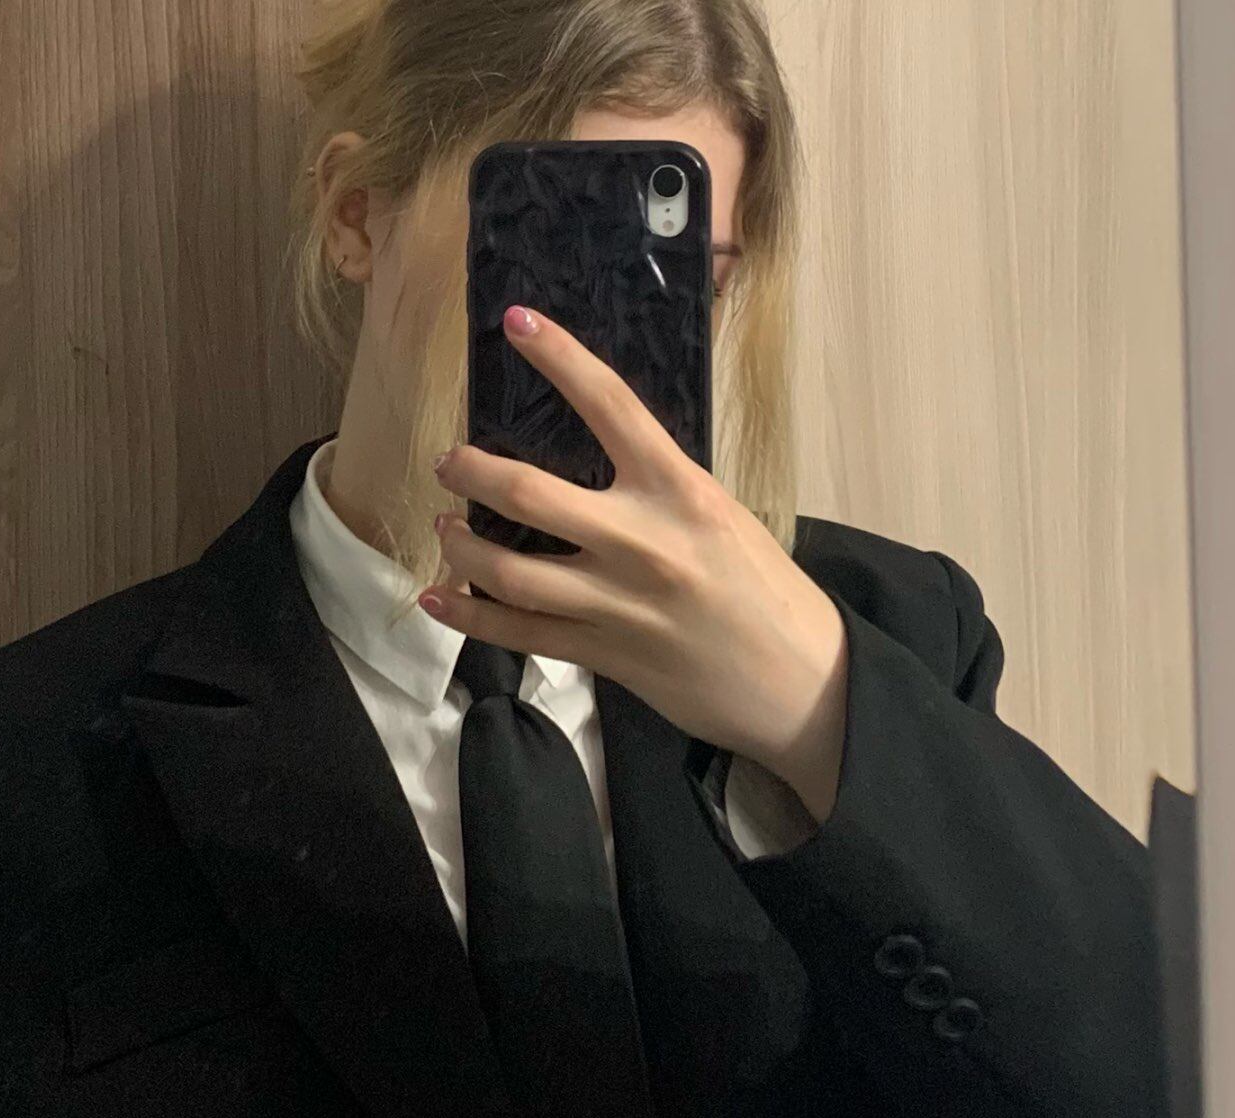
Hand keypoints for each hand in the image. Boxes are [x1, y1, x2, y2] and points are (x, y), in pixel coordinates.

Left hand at [421, 303, 851, 823]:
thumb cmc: (763, 591)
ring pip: (508, 571)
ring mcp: (616, 602)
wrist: (796, 679)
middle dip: (472, 472)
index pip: (610, 403)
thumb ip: (658, 491)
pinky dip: (468, 617)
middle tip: (450, 462)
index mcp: (680, 490)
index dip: (558, 356)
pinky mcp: (601, 654)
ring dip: (460, 547)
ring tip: (445, 530)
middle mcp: (642, 541)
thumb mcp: (719, 516)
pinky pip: (517, 633)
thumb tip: (597, 464)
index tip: (516, 322)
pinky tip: (438, 599)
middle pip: (527, 493)